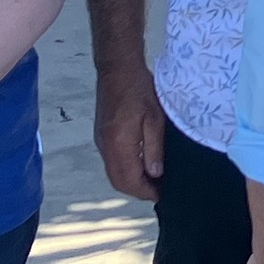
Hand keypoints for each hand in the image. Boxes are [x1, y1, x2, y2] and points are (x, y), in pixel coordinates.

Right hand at [94, 68, 167, 204]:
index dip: (145, 192)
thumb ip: (154, 148)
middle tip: (159, 190)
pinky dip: (125, 170)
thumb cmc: (139, 89)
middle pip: (118, 181)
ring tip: (153, 179)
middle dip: (138, 190)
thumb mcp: (155, 118)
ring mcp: (101, 141)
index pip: (129, 181)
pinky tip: (141, 164)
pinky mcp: (101, 135)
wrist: (117, 68)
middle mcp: (105, 146)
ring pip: (113, 173)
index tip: (162, 195)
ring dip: (131, 181)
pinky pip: (111, 161)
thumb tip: (155, 173)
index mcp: (119, 144)